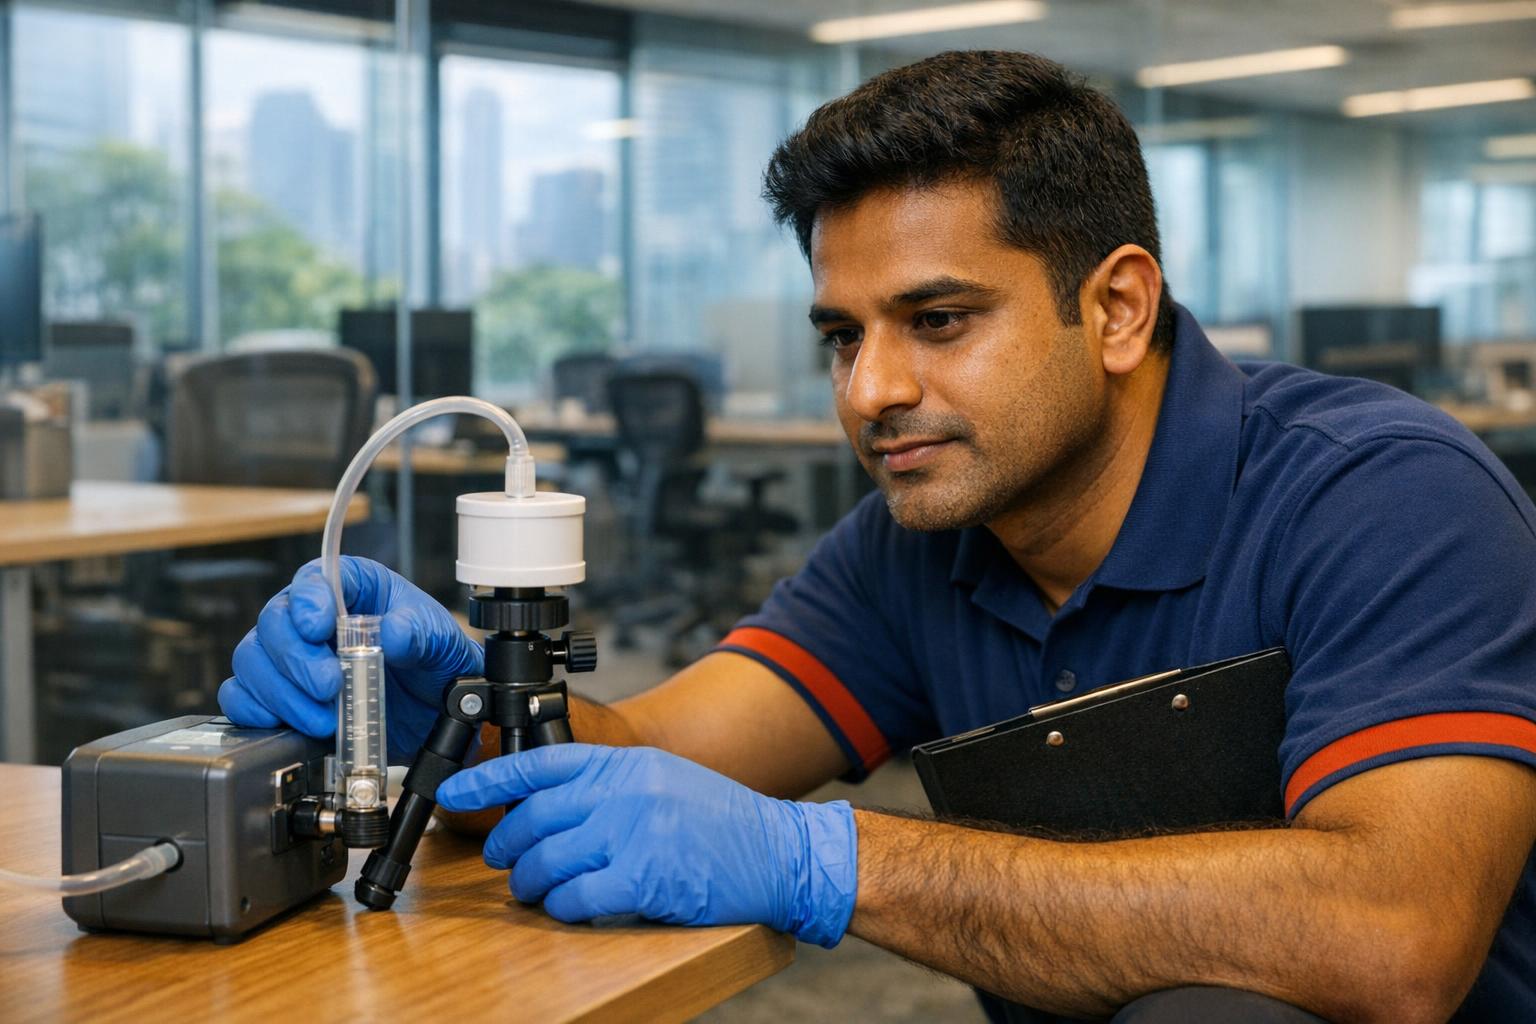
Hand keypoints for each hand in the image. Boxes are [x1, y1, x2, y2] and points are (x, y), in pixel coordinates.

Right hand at [218, 556, 482, 761]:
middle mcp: (314, 618)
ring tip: (324, 719)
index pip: (314, 579)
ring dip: (282, 694)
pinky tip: (289, 725)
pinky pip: (241, 698)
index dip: (308, 601)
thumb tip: (393, 634)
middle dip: (296, 659)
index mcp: (353, 588)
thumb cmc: (433, 658)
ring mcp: (293, 657)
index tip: (318, 627)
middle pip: (273, 622)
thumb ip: (418, 632)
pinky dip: (256, 713)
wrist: (436, 708)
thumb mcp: (439, 639)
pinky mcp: (283, 696)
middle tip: (329, 686)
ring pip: (252, 661)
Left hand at [434, 744, 857, 946]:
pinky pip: (576, 899)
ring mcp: (633, 834)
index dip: (488, 778)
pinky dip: (565, 908)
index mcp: (624, 764)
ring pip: (546, 864)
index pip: (539, 763)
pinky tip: (574, 907)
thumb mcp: (660, 780)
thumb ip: (607, 785)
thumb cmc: (719, 821)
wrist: (778, 851)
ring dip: (531, 886)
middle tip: (507, 864)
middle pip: (533, 820)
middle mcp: (624, 792)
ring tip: (538, 892)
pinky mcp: (643, 880)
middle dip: (508, 848)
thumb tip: (544, 805)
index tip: (452, 791)